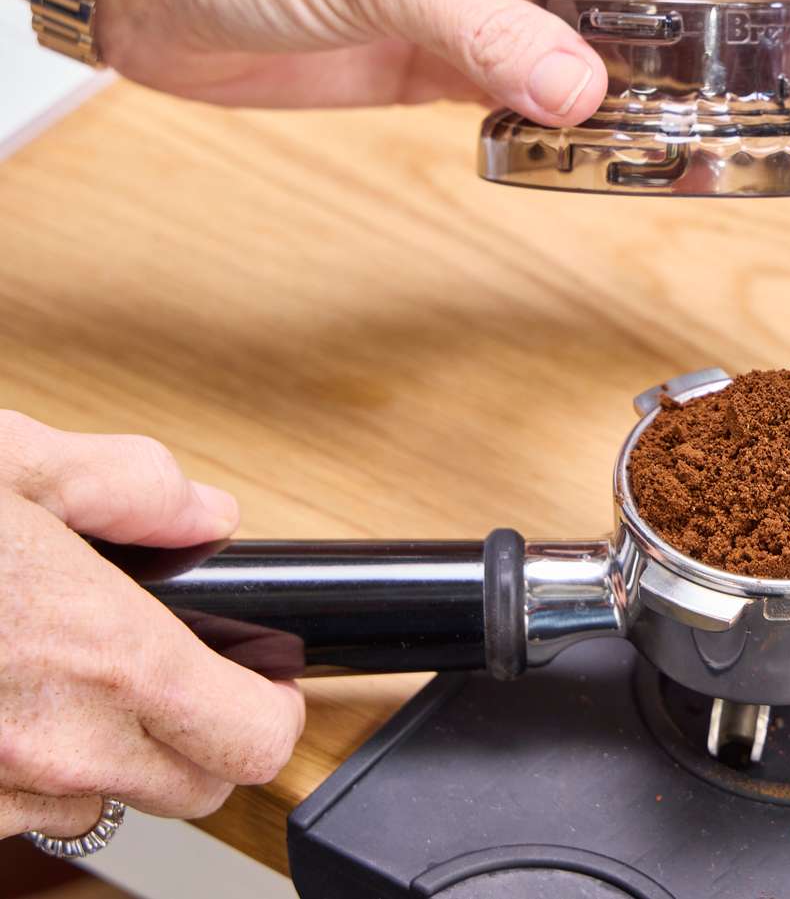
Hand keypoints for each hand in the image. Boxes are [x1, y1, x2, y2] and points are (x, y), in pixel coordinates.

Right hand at [0, 413, 303, 840]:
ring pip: (99, 808)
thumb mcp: (6, 461)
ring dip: (102, 757)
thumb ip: (126, 486)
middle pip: (197, 788)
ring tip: (53, 678)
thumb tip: (201, 514)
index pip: (255, 738)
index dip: (272, 708)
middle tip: (170, 676)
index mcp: (105, 655)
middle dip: (201, 736)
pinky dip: (18, 774)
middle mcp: (57, 745)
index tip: (261, 681)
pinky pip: (11, 818)